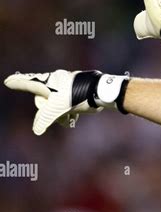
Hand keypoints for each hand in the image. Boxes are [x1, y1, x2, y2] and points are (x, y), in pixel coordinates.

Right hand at [4, 70, 128, 134]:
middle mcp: (55, 81)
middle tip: (59, 118)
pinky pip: (66, 102)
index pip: (28, 82)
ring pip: (56, 103)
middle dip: (49, 112)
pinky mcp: (76, 89)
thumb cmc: (77, 97)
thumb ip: (44, 119)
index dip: (17, 83)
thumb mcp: (57, 110)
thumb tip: (37, 130)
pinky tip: (75, 117)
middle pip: (43, 99)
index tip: (8, 81)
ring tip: (70, 119)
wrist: (100, 92)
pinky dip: (69, 111)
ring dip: (61, 114)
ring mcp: (65, 85)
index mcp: (47, 82)